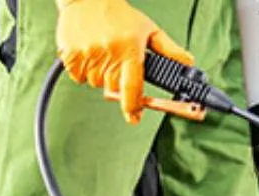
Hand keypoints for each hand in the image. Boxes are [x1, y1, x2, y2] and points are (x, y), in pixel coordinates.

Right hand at [56, 0, 194, 124]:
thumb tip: (188, 64)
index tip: (134, 117)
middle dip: (118, 83)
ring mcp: (87, 54)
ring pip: (95, 83)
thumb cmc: (119, 15)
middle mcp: (108, 53)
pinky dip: (83, 71)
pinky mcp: (70, 55)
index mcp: (129, 49)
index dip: (133, 106)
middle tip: (118, 65)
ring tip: (103, 54)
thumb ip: (169, 50)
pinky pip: (78, 77)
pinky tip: (89, 53)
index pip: (132, 87)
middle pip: (114, 89)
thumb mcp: (149, 30)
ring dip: (100, 76)